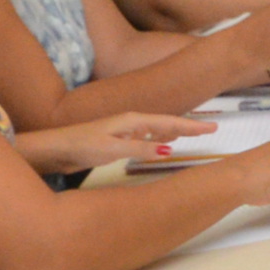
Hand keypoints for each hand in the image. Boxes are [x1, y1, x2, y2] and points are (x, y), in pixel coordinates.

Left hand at [14, 112, 214, 175]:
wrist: (56, 148)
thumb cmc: (82, 145)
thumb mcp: (113, 149)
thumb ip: (140, 149)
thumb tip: (169, 149)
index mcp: (133, 120)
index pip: (169, 122)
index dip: (192, 126)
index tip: (212, 127)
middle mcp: (131, 122)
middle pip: (167, 123)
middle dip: (189, 126)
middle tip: (210, 129)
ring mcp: (125, 131)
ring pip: (157, 129)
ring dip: (176, 131)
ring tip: (193, 133)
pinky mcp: (117, 141)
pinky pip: (147, 137)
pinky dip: (160, 138)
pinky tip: (163, 143)